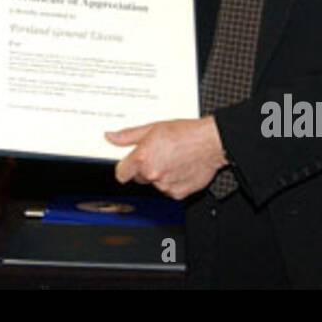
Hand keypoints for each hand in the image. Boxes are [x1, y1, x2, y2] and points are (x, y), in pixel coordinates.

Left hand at [106, 117, 227, 199]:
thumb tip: (111, 137)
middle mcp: (152, 174)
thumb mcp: (153, 128)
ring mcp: (165, 186)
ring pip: (155, 184)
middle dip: (145, 169)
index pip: (121, 173)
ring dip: (160, 175)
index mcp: (142, 158)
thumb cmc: (186, 133)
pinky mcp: (178, 193)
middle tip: (158, 155)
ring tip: (172, 159)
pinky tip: (180, 168)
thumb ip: (128, 136)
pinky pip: (170, 190)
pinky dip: (173, 182)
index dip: (124, 168)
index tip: (128, 166)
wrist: (211, 142)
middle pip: (139, 178)